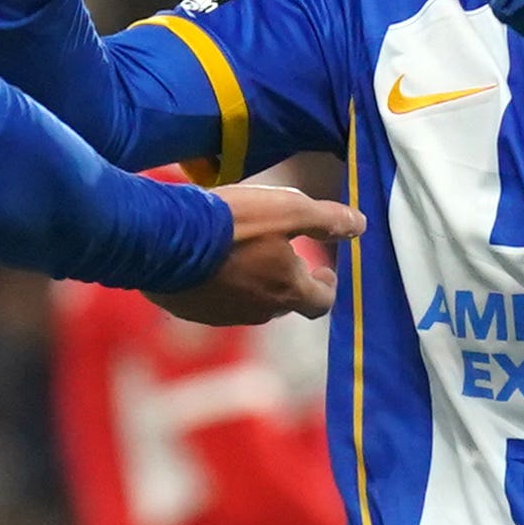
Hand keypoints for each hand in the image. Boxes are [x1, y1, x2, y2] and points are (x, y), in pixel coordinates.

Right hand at [150, 183, 365, 325]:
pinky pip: (216, 301)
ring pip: (250, 303)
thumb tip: (360, 225)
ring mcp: (223, 315)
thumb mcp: (288, 209)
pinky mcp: (192, 311)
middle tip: (288, 260)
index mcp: (287, 291)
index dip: (326, 287)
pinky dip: (222, 285)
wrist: (163, 240)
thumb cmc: (232, 223)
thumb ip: (326, 219)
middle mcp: (259, 311)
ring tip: (248, 257)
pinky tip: (212, 263)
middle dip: (290, 282)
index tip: (324, 270)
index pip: (321, 303)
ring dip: (255, 283)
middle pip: (285, 302)